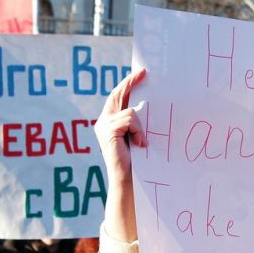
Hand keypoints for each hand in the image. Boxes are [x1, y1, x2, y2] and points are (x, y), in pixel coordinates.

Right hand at [94, 68, 147, 183]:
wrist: (129, 179)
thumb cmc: (137, 160)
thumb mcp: (138, 135)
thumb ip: (137, 121)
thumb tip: (149, 104)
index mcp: (111, 121)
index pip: (118, 96)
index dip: (127, 83)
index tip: (140, 73)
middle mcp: (104, 121)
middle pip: (117, 94)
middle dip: (130, 82)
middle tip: (143, 72)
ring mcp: (104, 125)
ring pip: (130, 111)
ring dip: (141, 126)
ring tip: (143, 142)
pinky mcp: (108, 131)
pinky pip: (130, 120)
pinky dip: (138, 131)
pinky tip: (140, 144)